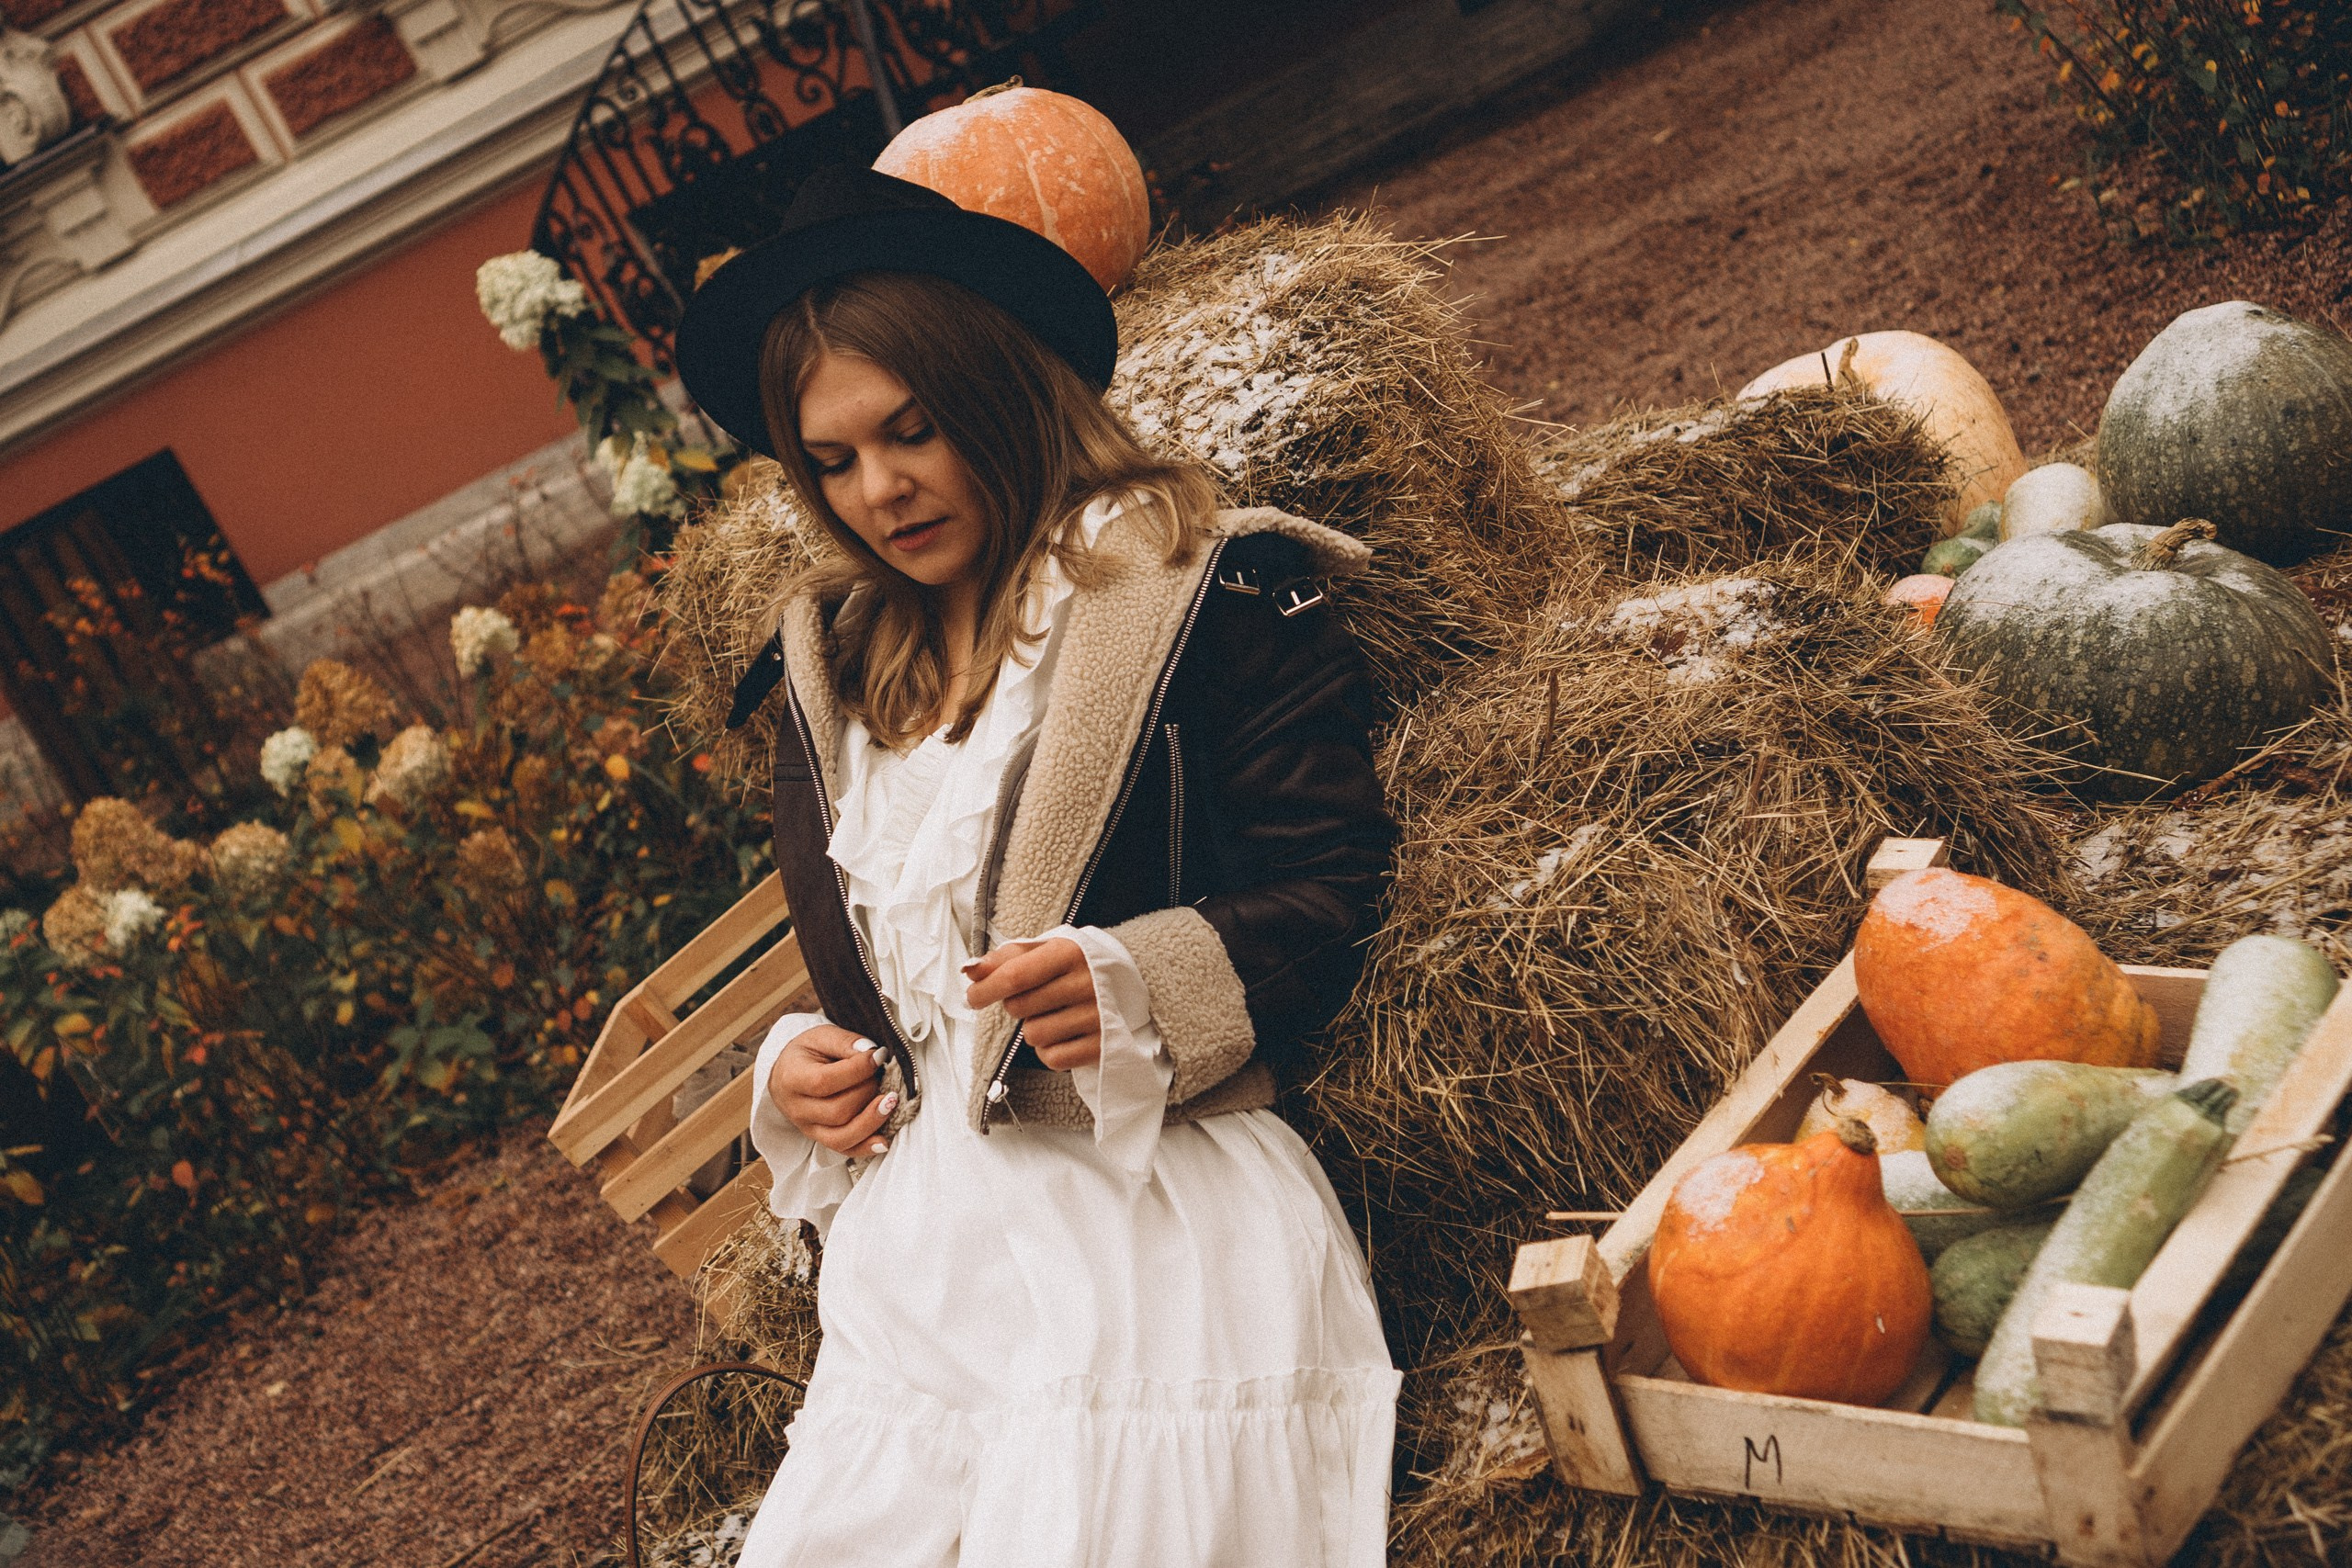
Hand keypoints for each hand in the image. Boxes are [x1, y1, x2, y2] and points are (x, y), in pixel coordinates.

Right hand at [769, 1024, 895, 1156]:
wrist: (787, 1075)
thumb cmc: (807, 1054)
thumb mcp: (821, 1037)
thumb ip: (845, 1042)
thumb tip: (872, 1051)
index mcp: (792, 1079)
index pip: (825, 1081)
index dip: (857, 1070)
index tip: (879, 1056)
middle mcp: (798, 1109)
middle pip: (837, 1111)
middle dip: (867, 1093)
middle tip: (880, 1075)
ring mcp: (808, 1129)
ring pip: (841, 1137)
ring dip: (872, 1121)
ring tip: (891, 1102)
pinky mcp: (821, 1139)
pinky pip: (844, 1150)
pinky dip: (866, 1148)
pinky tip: (884, 1140)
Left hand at [964, 937, 1101, 1070]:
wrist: (1127, 981)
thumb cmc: (1073, 966)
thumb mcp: (1043, 951)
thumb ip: (1004, 959)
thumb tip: (969, 970)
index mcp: (1068, 953)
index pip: (1015, 976)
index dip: (985, 989)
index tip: (973, 997)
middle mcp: (1086, 983)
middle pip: (1018, 1008)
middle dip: (1017, 1005)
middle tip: (1036, 997)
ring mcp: (1096, 1016)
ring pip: (1033, 1036)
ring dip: (1034, 1028)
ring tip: (1054, 1014)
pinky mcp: (1101, 1044)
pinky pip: (1052, 1058)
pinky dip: (1049, 1050)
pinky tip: (1063, 1034)